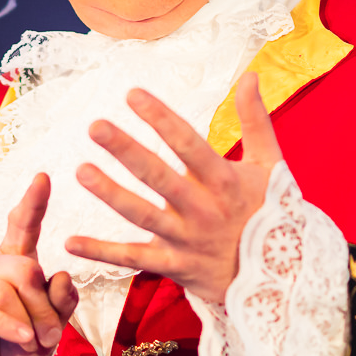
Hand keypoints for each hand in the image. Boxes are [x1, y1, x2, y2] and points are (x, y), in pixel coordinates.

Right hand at [0, 174, 77, 355]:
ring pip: (4, 289)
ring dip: (28, 320)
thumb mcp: (50, 327)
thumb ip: (60, 302)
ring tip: (33, 342)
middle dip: (44, 304)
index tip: (45, 177)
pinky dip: (6, 324)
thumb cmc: (16, 352)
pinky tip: (20, 337)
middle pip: (23, 266)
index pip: (21, 227)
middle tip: (51, 334)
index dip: (32, 203)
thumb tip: (61, 276)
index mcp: (9, 264)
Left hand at [66, 71, 283, 304]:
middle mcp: (204, 209)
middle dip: (127, 151)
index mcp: (225, 181)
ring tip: (82, 171)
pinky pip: (135, 260)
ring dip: (111, 195)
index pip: (189, 144)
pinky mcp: (176, 267)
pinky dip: (103, 253)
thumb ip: (255, 120)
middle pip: (160, 177)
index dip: (161, 119)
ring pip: (143, 216)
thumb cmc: (272, 213)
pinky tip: (70, 242)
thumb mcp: (271, 165)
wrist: (285, 279)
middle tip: (95, 126)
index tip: (132, 94)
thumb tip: (250, 76)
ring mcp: (188, 240)